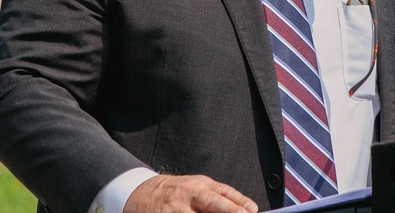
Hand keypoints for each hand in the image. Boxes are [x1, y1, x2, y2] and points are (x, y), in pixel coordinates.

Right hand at [124, 174, 259, 212]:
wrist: (142, 192)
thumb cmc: (177, 192)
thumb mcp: (197, 187)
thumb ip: (218, 197)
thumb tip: (245, 209)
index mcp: (200, 184)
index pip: (223, 192)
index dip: (238, 202)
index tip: (252, 210)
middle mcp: (189, 194)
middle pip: (212, 202)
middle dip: (229, 211)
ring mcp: (176, 208)